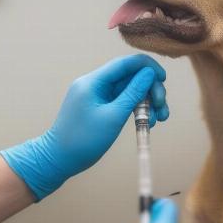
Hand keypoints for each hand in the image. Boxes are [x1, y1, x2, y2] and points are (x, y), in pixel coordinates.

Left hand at [0, 54, 168, 199]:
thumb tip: (148, 74)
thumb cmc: (83, 140)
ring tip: (159, 119)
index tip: (164, 78)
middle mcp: (94, 84)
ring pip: (128, 90)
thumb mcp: (113, 117)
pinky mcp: (99, 106)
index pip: (124, 63)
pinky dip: (136, 109)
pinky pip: (122, 101)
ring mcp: (96, 95)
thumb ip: (133, 93)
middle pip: (129, 77)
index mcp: (93, 81)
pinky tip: (148, 122)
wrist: (58, 159)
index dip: (147, 66)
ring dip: (146, 102)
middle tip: (162, 108)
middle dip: (150, 90)